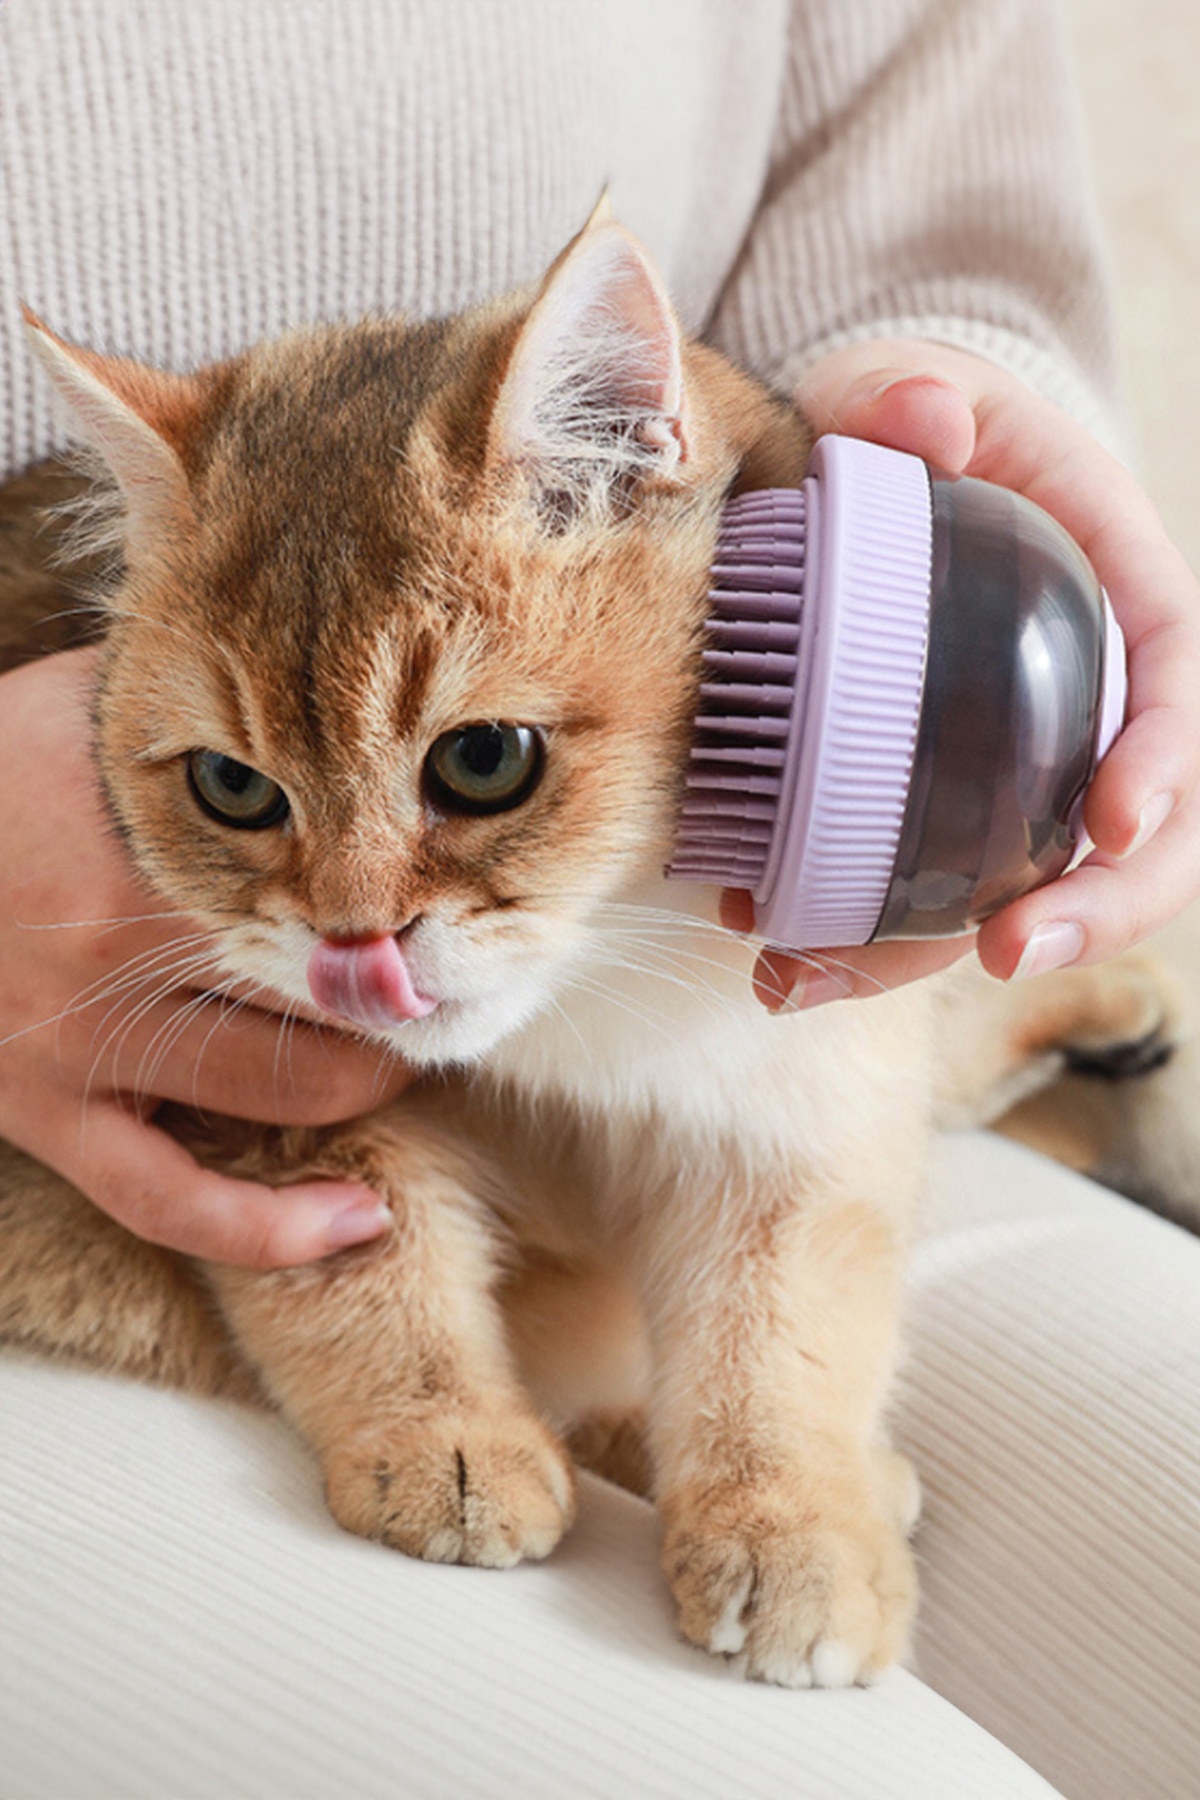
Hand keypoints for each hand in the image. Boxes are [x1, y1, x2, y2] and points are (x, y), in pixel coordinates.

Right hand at [0, 649, 412, 1265]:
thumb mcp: (77, 703)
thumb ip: (192, 700)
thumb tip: (306, 675)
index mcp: (145, 844)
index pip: (328, 882)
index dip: (415, 894)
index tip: (467, 893)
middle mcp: (125, 952)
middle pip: (329, 986)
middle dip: (407, 985)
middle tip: (450, 970)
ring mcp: (84, 1047)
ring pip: (287, 1088)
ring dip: (371, 1073)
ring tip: (406, 1047)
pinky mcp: (47, 1116)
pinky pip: (174, 1202)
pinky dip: (272, 1227)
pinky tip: (356, 1222)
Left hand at [729, 338, 1199, 1007]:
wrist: (875, 480)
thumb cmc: (912, 428)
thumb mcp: (910, 384)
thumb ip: (910, 388)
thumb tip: (925, 421)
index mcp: (1118, 596)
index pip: (1177, 690)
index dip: (1164, 765)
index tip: (1115, 823)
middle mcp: (1089, 700)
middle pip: (1139, 834)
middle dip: (1088, 910)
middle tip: (1002, 954)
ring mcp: (1024, 767)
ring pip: (1020, 889)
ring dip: (930, 956)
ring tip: (818, 983)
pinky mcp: (950, 808)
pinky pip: (931, 892)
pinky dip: (863, 940)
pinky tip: (777, 963)